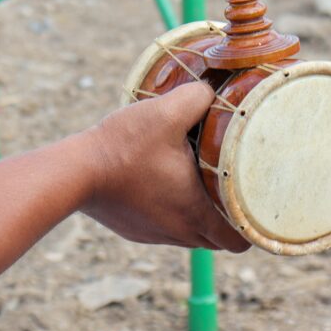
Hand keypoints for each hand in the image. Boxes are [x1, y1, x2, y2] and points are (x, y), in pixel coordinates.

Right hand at [85, 83, 249, 252]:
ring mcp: (154, 235)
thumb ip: (198, 97)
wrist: (73, 172)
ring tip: (200, 185)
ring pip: (191, 235)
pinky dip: (171, 213)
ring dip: (199, 217)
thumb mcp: (166, 111)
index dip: (253, 227)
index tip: (257, 204)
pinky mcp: (134, 230)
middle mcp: (179, 233)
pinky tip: (164, 185)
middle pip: (218, 240)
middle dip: (229, 219)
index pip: (240, 240)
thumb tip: (213, 90)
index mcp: (196, 213)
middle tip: (232, 187)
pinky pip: (163, 228)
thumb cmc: (123, 147)